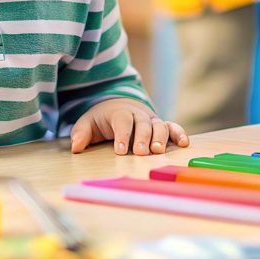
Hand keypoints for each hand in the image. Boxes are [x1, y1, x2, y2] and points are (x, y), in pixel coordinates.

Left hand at [70, 98, 188, 155]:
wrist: (120, 105)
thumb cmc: (102, 120)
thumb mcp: (88, 123)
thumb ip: (81, 133)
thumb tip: (76, 146)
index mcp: (120, 112)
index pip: (122, 121)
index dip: (122, 135)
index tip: (120, 150)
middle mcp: (139, 115)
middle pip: (143, 124)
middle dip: (142, 138)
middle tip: (140, 153)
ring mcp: (152, 120)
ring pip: (159, 126)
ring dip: (160, 138)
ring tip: (158, 151)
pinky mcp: (162, 126)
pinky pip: (172, 127)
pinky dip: (179, 133)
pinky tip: (184, 143)